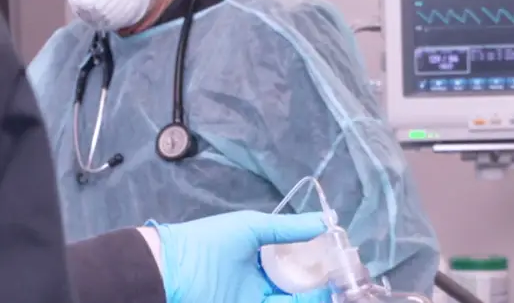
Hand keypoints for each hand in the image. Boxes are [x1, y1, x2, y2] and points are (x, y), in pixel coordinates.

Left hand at [147, 210, 331, 302]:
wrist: (169, 271)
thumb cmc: (210, 242)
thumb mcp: (252, 227)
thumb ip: (289, 227)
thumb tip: (328, 220)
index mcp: (260, 261)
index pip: (296, 265)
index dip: (317, 263)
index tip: (340, 260)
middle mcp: (259, 284)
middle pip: (296, 289)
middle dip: (319, 286)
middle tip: (343, 281)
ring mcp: (253, 299)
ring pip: (289, 301)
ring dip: (311, 296)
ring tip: (334, 289)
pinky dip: (298, 302)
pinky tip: (315, 296)